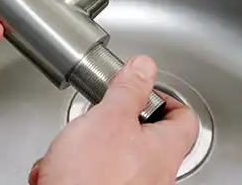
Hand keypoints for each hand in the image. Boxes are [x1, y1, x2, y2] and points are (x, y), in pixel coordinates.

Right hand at [29, 56, 198, 184]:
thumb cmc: (91, 178)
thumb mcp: (109, 117)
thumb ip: (129, 90)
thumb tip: (144, 67)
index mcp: (164, 150)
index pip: (184, 117)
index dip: (164, 98)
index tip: (142, 89)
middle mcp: (155, 175)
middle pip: (144, 136)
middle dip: (111, 122)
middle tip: (97, 116)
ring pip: (114, 156)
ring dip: (86, 146)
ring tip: (69, 148)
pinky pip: (96, 176)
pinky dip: (75, 169)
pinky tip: (58, 169)